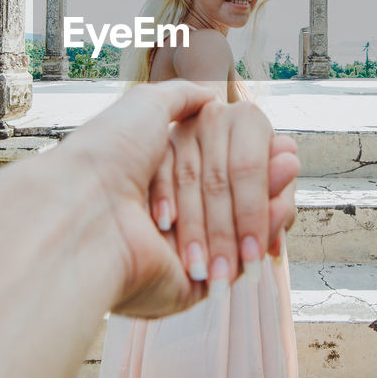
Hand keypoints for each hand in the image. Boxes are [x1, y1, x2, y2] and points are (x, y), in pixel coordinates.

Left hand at [57, 81, 298, 317]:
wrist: (86, 208)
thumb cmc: (108, 154)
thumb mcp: (146, 104)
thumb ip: (182, 97)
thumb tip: (211, 93)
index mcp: (154, 181)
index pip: (219, 170)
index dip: (250, 160)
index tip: (278, 147)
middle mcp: (167, 219)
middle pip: (234, 201)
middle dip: (264, 182)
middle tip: (290, 164)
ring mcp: (181, 252)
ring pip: (243, 233)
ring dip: (268, 207)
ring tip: (290, 181)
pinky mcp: (192, 284)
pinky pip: (240, 262)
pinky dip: (263, 235)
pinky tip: (281, 211)